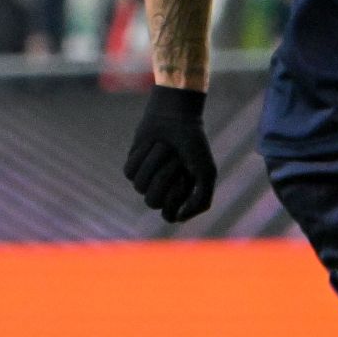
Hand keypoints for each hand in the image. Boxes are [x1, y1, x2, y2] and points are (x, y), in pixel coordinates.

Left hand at [123, 86, 216, 222]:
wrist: (176, 117)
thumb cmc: (194, 144)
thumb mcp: (206, 172)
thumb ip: (201, 200)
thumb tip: (178, 219)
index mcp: (181, 196)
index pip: (170, 215)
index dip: (175, 198)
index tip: (184, 179)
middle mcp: (163, 191)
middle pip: (152, 202)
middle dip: (164, 178)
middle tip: (176, 160)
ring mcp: (146, 180)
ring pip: (139, 186)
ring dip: (154, 162)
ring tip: (165, 148)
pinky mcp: (132, 167)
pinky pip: (130, 171)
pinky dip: (143, 154)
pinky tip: (152, 144)